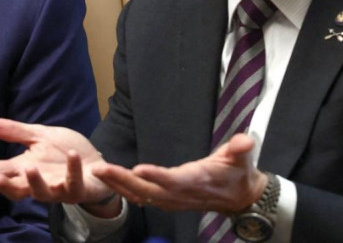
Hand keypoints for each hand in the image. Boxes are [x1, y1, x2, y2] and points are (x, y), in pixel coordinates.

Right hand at [0, 118, 117, 213]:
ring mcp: (57, 189)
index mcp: (26, 169)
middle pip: (16, 189)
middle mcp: (38, 183)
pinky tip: (73, 155)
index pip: (0, 171)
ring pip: (43, 193)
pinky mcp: (77, 190)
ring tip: (29, 168)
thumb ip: (15, 133)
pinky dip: (73, 169)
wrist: (95, 164)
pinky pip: (74, 183)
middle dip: (4, 184)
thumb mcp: (39, 137)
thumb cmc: (64, 153)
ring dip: (36, 182)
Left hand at [91, 133, 266, 213]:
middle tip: (100, 169)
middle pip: (148, 190)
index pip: (174, 180)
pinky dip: (123, 190)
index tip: (137, 169)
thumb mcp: (243, 158)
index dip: (157, 176)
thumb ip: (241, 149)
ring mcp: (172, 200)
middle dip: (122, 180)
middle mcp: (181, 194)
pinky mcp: (167, 200)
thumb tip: (246, 141)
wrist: (240, 198)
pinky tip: (108, 181)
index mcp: (197, 181)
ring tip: (97, 172)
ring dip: (117, 185)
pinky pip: (141, 197)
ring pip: (140, 195)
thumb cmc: (238, 173)